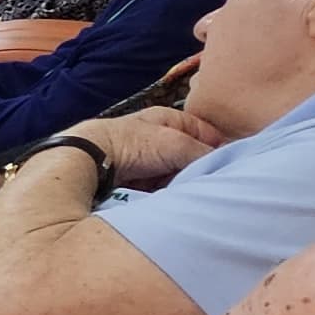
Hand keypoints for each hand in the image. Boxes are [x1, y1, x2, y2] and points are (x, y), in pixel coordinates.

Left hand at [63, 106, 227, 186]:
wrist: (91, 158)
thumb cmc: (134, 144)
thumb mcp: (176, 145)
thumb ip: (202, 153)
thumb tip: (224, 164)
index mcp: (170, 118)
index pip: (207, 134)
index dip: (216, 150)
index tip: (224, 167)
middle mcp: (158, 134)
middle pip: (189, 155)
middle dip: (193, 169)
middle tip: (196, 181)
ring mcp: (146, 154)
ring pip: (174, 171)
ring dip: (176, 182)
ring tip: (175, 189)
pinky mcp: (135, 173)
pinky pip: (158, 183)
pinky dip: (161, 190)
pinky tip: (161, 196)